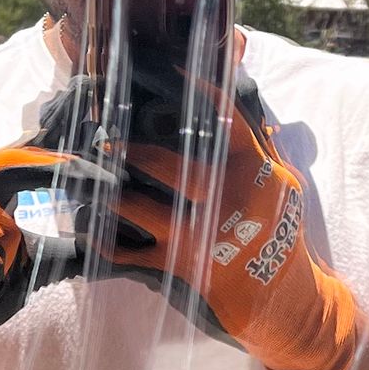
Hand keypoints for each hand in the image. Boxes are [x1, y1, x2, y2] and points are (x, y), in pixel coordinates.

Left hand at [89, 94, 360, 369]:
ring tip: (80, 178)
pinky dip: (103, 240)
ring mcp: (202, 235)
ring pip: (136, 205)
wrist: (289, 303)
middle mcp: (227, 197)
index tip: (148, 66)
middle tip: (100, 135)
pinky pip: (130, 252)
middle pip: (164, 161)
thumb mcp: (280, 187)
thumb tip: (229, 105)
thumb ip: (254, 150)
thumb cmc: (281, 238)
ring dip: (103, 191)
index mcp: (253, 168)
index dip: (179, 85)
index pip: (215, 113)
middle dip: (126, 147)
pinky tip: (86, 228)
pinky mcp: (183, 268)